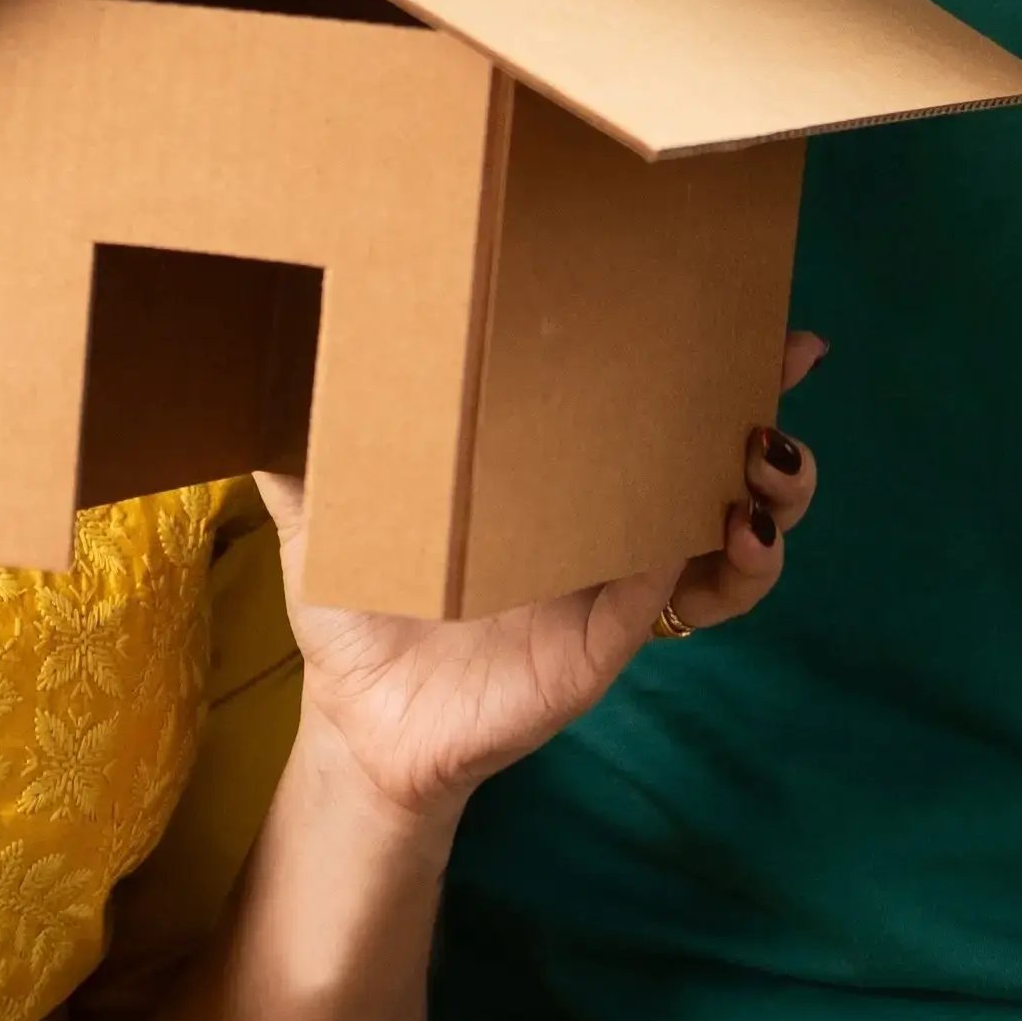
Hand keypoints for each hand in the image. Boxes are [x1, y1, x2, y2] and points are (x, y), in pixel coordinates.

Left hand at [261, 337, 821, 820]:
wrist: (357, 718)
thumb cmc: (353, 597)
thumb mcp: (318, 499)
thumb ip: (293, 431)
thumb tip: (241, 341)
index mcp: (546, 461)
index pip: (642, 391)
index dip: (704, 348)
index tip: (751, 302)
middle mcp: (601, 509)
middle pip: (718, 449)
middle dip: (768, 406)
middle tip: (780, 371)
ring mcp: (619, 573)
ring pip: (735, 526)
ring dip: (773, 492)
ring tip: (763, 467)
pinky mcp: (615, 634)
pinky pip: (694, 599)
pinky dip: (728, 568)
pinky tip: (726, 536)